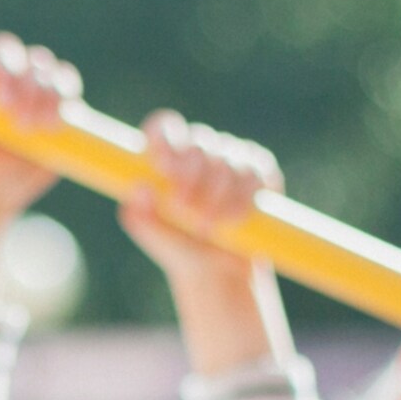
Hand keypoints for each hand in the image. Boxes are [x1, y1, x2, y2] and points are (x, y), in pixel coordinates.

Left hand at [124, 111, 287, 374]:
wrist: (216, 271)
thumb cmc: (178, 246)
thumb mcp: (153, 236)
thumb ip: (140, 215)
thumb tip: (140, 188)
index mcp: (167, 157)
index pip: (164, 127)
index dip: (165, 140)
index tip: (163, 167)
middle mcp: (200, 150)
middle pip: (199, 143)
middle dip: (191, 178)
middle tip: (184, 210)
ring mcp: (232, 158)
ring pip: (228, 161)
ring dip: (217, 197)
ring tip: (206, 228)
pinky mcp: (260, 173)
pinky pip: (256, 174)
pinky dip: (244, 199)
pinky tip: (234, 221)